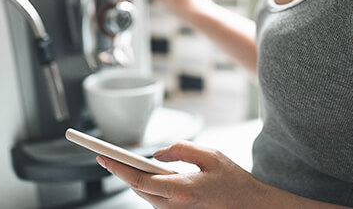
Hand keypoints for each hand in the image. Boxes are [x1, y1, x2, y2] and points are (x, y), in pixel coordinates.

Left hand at [97, 141, 265, 208]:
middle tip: (104, 156)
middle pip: (138, 190)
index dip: (118, 169)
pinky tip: (142, 174)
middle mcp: (176, 207)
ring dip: (133, 179)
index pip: (140, 180)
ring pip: (145, 196)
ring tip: (118, 162)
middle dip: (120, 172)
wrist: (250, 206)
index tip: (103, 157)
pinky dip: (147, 186)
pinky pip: (155, 200)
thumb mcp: (211, 155)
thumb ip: (182, 149)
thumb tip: (157, 153)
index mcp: (183, 191)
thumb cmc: (233, 181)